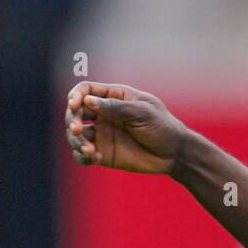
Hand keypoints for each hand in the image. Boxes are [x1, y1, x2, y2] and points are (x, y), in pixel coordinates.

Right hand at [64, 81, 187, 173]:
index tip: (75, 105)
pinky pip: (82, 154)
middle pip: (75, 112)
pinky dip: (82, 156)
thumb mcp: (142, 113)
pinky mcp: (102, 153)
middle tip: (77, 129)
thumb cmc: (162, 127)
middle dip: (72, 120)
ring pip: (75, 135)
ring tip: (89, 150)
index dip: (76, 96)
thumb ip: (116, 107)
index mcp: (114, 97)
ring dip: (75, 141)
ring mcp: (101, 134)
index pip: (86, 90)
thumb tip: (88, 101)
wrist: (174, 153)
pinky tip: (94, 158)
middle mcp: (104, 114)